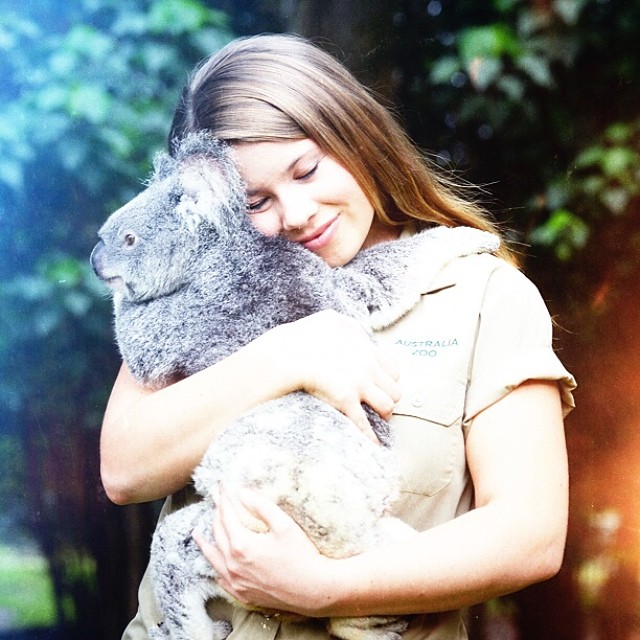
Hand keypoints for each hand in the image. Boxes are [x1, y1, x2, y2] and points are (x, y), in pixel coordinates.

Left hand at [194, 487, 334, 615]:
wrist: (314, 590)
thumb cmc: (302, 556)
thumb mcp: (284, 524)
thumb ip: (261, 506)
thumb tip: (243, 493)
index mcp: (242, 545)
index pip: (227, 515)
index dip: (224, 498)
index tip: (222, 485)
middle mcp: (233, 564)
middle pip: (218, 533)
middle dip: (216, 513)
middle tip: (216, 499)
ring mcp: (236, 581)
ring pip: (213, 557)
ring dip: (205, 541)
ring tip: (198, 532)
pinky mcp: (242, 593)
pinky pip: (220, 577)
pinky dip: (214, 564)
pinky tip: (215, 560)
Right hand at [267, 310, 400, 439]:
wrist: (288, 352)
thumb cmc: (304, 336)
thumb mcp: (331, 321)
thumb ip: (349, 326)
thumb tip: (360, 332)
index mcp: (366, 349)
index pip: (393, 369)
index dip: (388, 380)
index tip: (381, 385)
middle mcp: (368, 367)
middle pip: (394, 388)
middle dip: (387, 397)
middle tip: (379, 403)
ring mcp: (358, 384)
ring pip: (387, 406)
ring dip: (382, 414)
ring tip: (376, 419)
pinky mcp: (345, 400)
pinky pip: (364, 424)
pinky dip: (370, 437)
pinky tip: (374, 446)